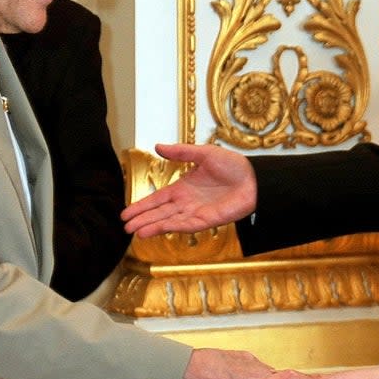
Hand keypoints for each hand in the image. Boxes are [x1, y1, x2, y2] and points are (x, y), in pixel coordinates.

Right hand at [121, 143, 256, 237]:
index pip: (157, 199)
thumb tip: (157, 146)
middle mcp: (187, 202)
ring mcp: (196, 212)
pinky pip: (185, 225)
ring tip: (135, 232)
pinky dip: (171, 227)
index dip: (141, 206)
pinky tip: (157, 229)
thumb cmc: (234, 166)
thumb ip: (181, 152)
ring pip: (169, 221)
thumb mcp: (204, 153)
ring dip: (153, 227)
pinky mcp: (207, 220)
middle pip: (159, 213)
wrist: (254, 179)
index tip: (126, 213)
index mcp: (183, 188)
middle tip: (125, 227)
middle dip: (142, 220)